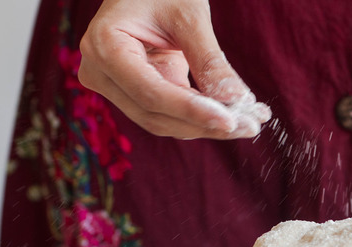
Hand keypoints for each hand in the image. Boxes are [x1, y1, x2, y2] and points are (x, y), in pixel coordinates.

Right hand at [78, 0, 270, 139]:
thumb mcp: (189, 15)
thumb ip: (210, 60)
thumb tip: (237, 99)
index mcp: (104, 46)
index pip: (151, 93)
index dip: (192, 111)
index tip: (231, 120)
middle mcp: (100, 73)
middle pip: (156, 115)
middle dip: (205, 124)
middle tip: (251, 125)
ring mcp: (114, 86)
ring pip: (163, 122)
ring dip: (208, 125)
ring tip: (250, 121)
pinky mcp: (134, 92)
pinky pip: (169, 114)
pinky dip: (203, 116)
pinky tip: (237, 115)